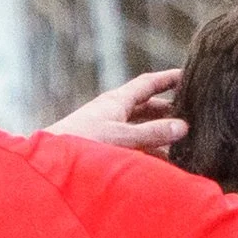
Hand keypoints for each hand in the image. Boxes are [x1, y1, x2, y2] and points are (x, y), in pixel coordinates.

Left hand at [47, 68, 186, 154]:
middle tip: (190, 113)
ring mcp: (106, 130)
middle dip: (167, 110)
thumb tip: (183, 127)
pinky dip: (146, 151)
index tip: (187, 74)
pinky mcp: (101, 148)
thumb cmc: (80, 145)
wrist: (47, 163)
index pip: (147, 84)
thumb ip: (152, 133)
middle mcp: (111, 112)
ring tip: (180, 142)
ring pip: (138, 128)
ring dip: (158, 134)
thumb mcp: (121, 137)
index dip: (167, 78)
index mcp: (116, 101)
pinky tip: (158, 163)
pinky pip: (130, 145)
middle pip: (145, 107)